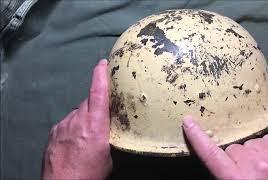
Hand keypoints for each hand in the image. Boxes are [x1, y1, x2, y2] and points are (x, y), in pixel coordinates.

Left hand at [42, 59, 111, 178]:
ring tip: (87, 135)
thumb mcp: (108, 154)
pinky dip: (74, 126)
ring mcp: (64, 124)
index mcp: (96, 124)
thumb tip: (108, 129)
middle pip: (88, 101)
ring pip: (78, 112)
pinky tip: (75, 140)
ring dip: (84, 118)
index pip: (98, 92)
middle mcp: (78, 120)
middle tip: (102, 117)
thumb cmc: (90, 173)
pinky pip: (68, 121)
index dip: (100, 74)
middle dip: (96, 105)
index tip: (103, 63)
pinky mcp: (54, 131)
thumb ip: (108, 135)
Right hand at [182, 116, 267, 179]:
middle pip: (235, 150)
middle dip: (240, 159)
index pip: (212, 155)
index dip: (198, 137)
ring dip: (257, 153)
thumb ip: (230, 174)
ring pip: (253, 143)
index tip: (188, 122)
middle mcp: (256, 165)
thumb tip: (223, 157)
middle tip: (253, 174)